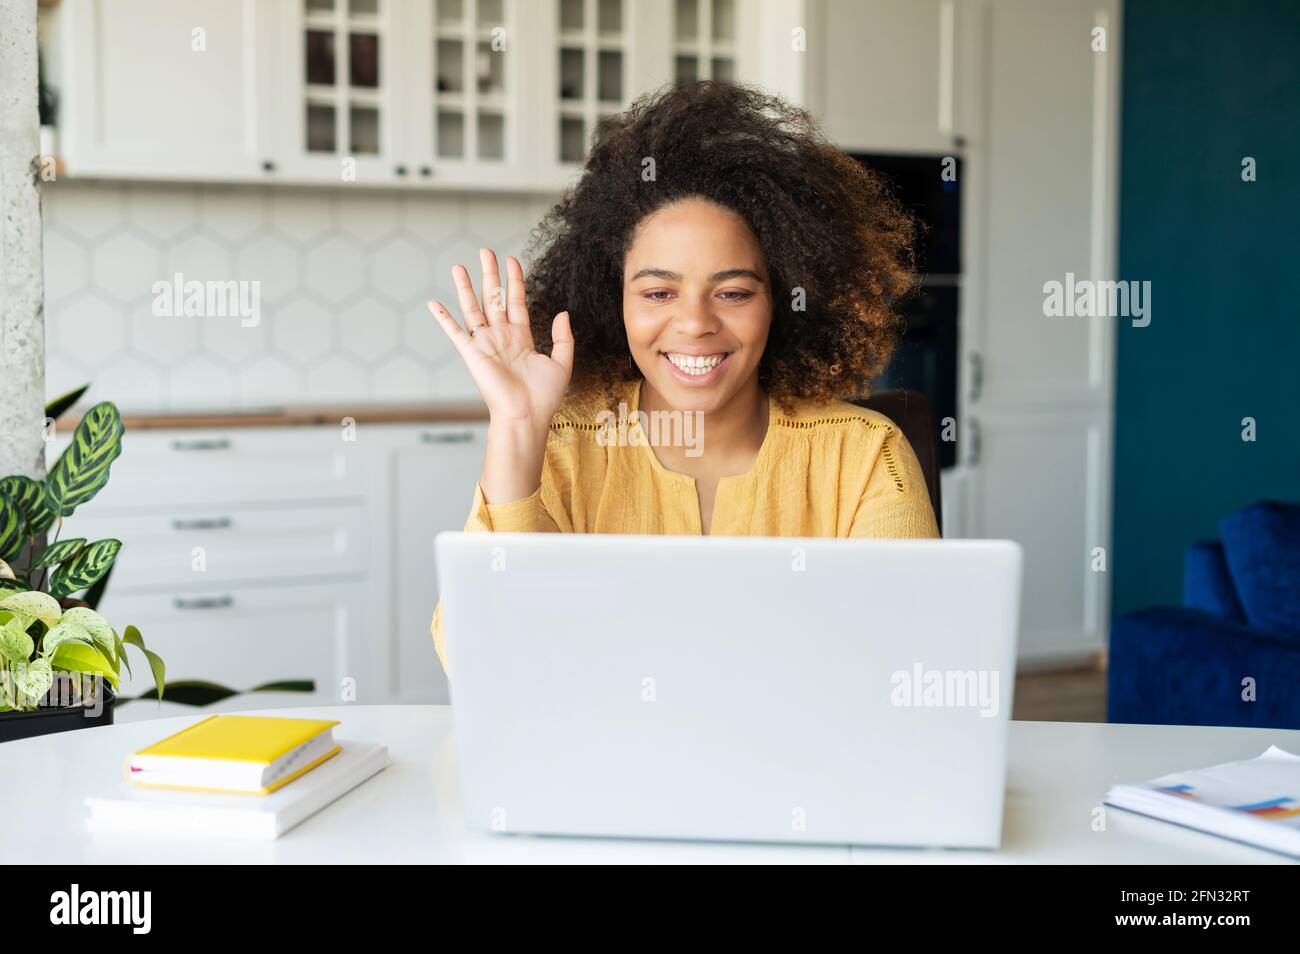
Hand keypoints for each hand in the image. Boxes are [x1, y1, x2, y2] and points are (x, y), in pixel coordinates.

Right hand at [427, 249, 572, 431]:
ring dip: (466, 287)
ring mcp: (485, 344)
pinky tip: (433, 303)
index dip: (514, 281)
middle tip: (486, 251)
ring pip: (473, 308)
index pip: (516, 301)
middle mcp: (501, 337)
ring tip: (459, 266)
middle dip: (490, 274)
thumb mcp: (562, 363)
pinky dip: (443, 318)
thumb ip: (563, 337)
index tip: (512, 260)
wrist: (526, 416)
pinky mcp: (472, 354)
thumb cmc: (544, 397)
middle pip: (493, 298)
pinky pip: (454, 332)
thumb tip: (562, 313)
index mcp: (521, 337)